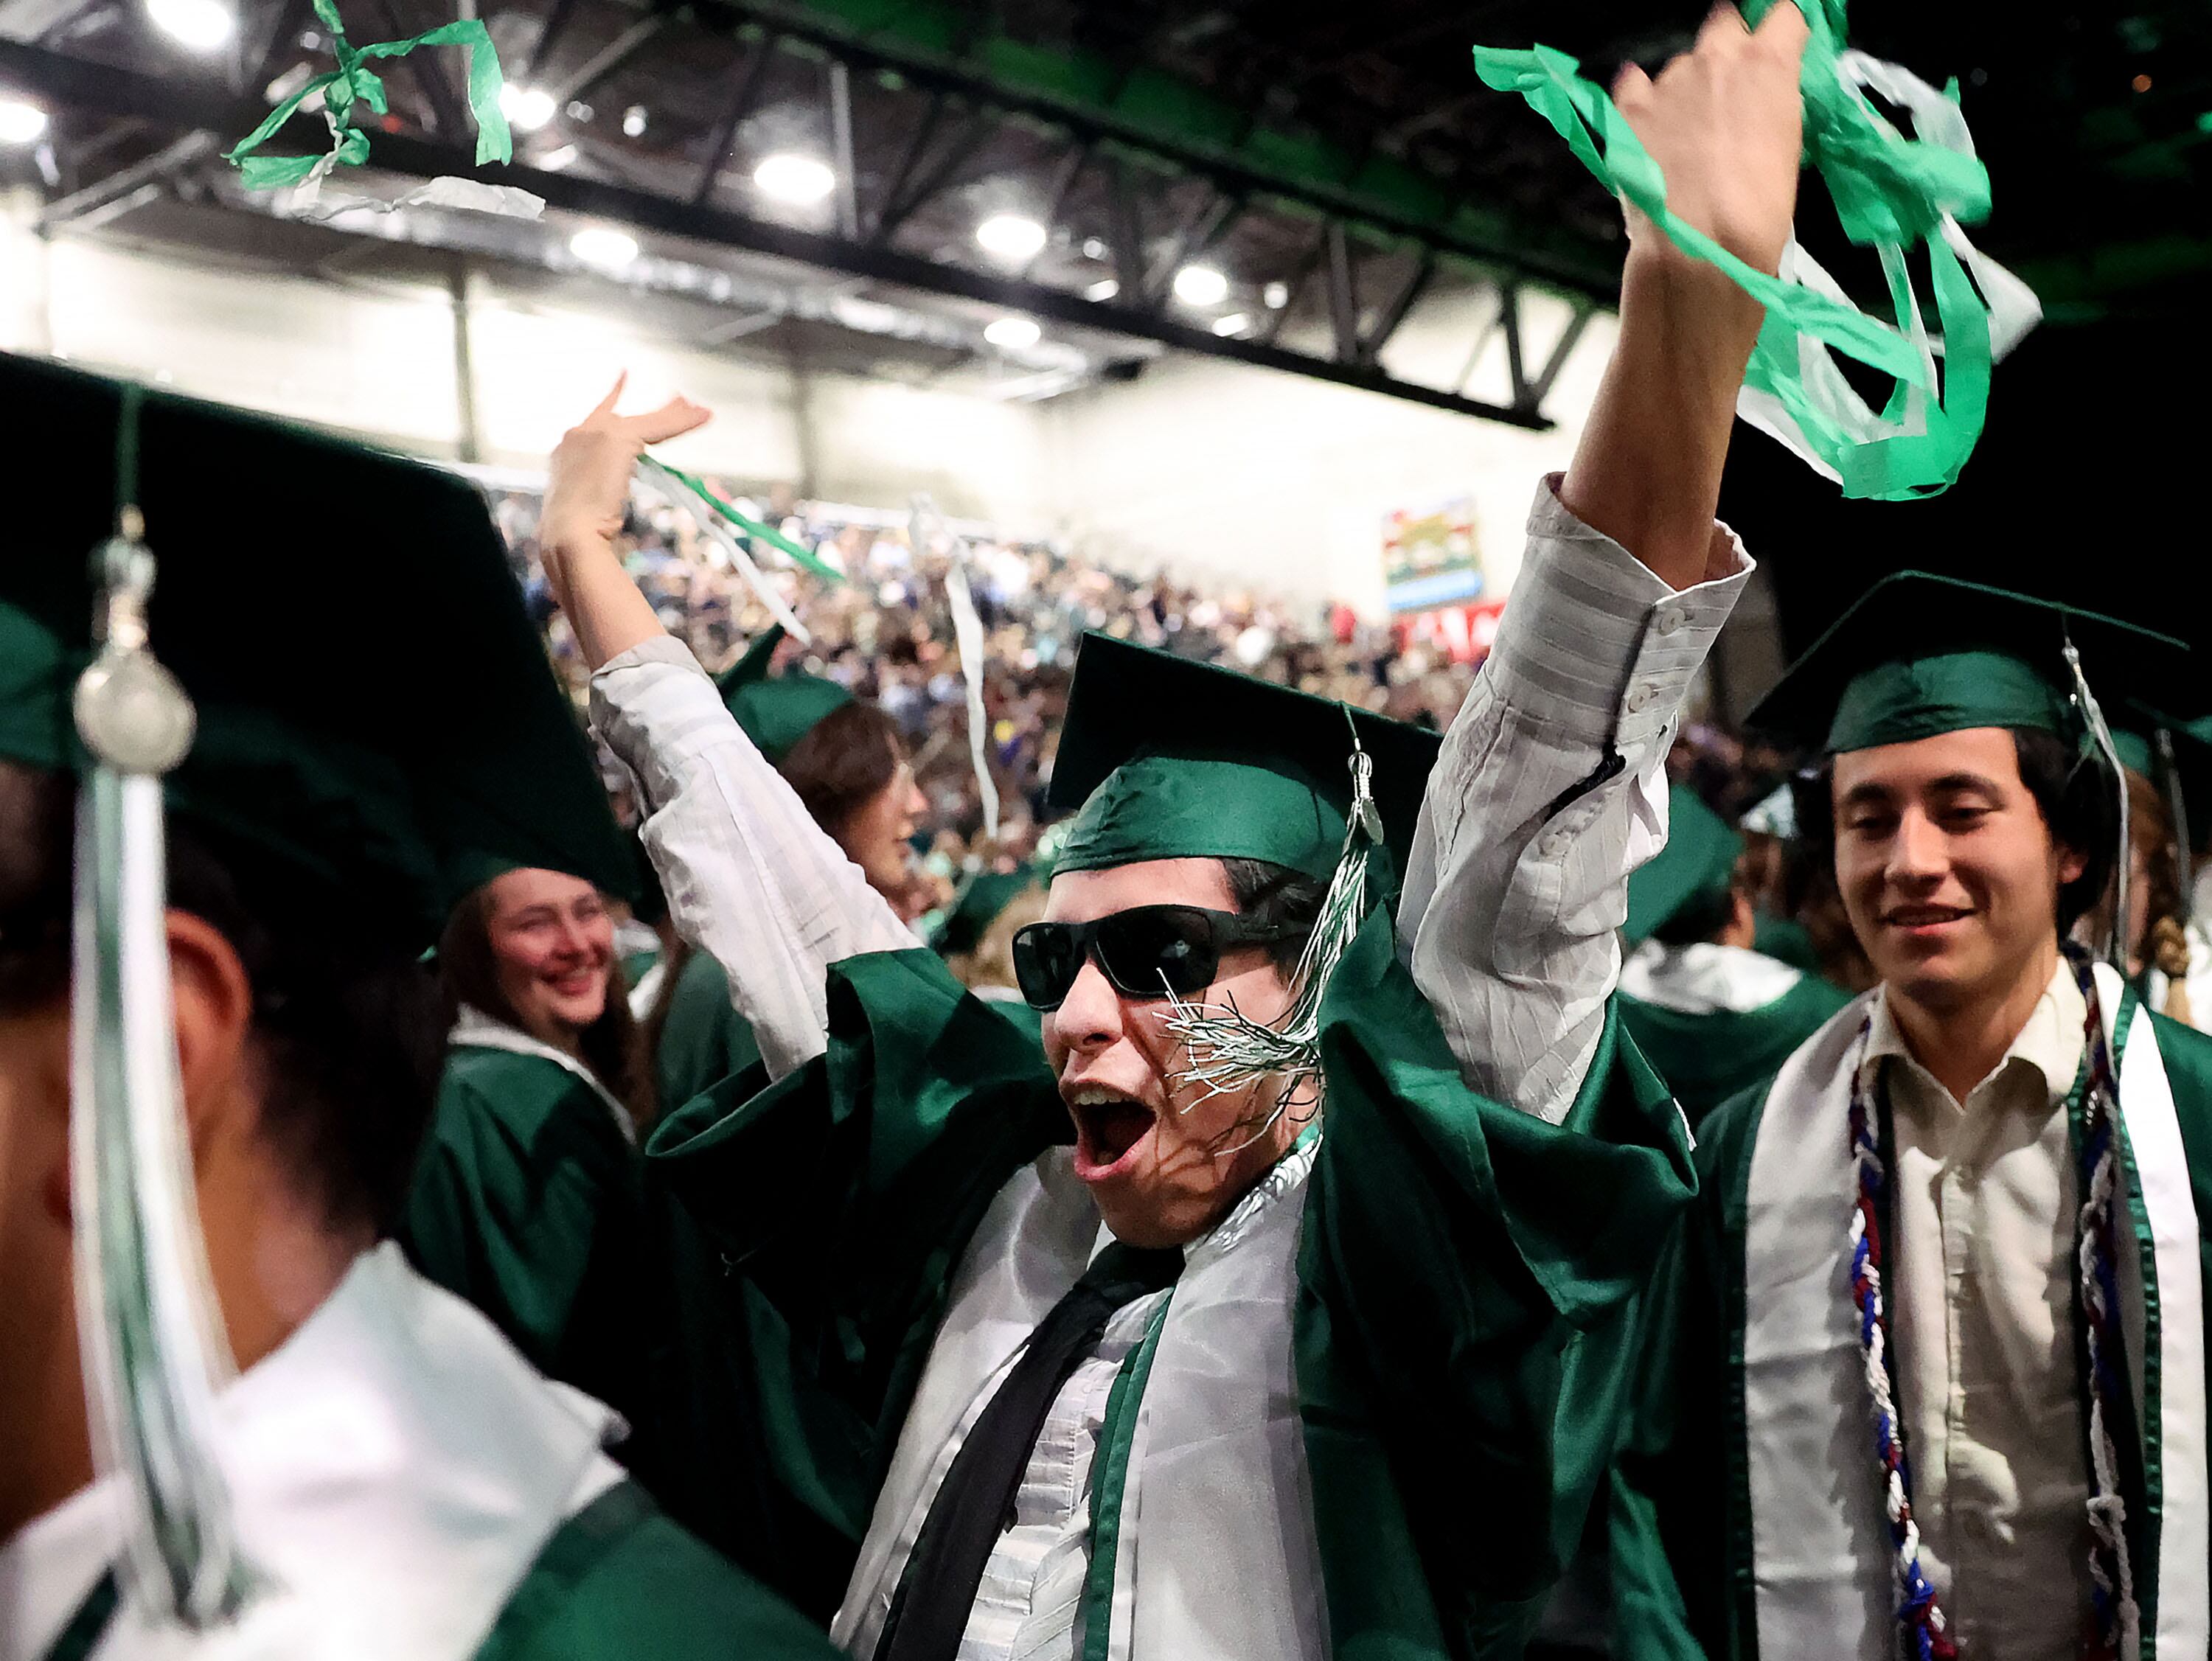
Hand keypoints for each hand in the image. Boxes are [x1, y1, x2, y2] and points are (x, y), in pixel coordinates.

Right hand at [540, 373, 711, 561]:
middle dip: (657, 411)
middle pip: (626, 415)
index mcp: (567, 449)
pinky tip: (703, 417)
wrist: (568, 534)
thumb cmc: (573, 533)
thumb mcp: (587, 503)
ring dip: (676, 416)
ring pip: (647, 421)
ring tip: (701, 411)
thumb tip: (615, 495)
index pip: (595, 415)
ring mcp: (597, 432)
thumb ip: (600, 487)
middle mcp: (579, 433)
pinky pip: (659, 427)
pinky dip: (683, 423)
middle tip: (681, 400)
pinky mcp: (619, 438)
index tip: (624, 376)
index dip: (613, 396)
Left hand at [1612, 4, 1808, 279]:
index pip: (1783, 15)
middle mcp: (1716, 58)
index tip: (1777, 47)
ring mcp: (1669, 80)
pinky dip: (1639, 95)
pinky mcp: (1631, 108)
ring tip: (1683, 128)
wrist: (1702, 247)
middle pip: (1723, 22)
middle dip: (1726, 45)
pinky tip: (1644, 119)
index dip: (1779, 32)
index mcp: (1767, 63)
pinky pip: (1632, 83)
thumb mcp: (1786, 143)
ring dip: (1684, 85)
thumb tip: (1759, 96)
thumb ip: (1771, 101)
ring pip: (1679, 63)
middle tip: (1726, 85)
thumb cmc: (1760, 207)